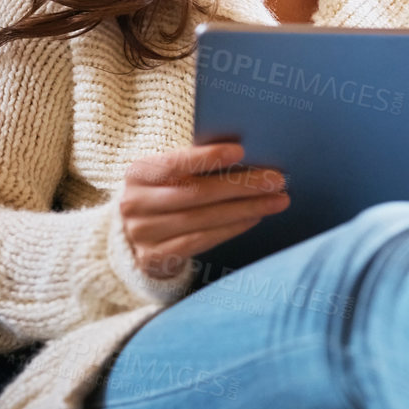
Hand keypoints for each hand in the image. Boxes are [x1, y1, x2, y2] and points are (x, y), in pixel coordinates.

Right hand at [118, 141, 287, 280]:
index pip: (175, 163)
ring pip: (202, 219)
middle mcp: (135, 203)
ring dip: (245, 209)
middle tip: (276, 180)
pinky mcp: (155, 257)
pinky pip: (201, 241)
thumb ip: (193, 165)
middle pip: (196, 193)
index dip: (207, 157)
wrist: (132, 236)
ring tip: (275, 200)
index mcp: (138, 173)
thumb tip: (244, 156)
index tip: (241, 151)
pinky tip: (254, 218)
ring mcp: (143, 234)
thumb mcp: (167, 175)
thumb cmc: (164, 194)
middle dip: (241, 186)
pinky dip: (232, 228)